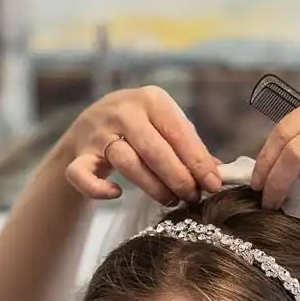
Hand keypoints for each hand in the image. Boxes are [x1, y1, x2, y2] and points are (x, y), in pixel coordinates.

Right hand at [58, 86, 221, 206]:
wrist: (90, 124)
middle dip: (178, 178)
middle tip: (193, 197)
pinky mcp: (79, 154)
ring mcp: (99, 133)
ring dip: (152, 187)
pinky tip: (116, 194)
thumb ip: (189, 147)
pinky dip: (98, 188)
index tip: (213, 185)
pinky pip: (83, 175)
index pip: (179, 132)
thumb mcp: (165, 126)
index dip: (198, 162)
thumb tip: (219, 173)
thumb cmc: (141, 128)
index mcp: (152, 99)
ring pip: (127, 163)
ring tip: (170, 200)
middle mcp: (124, 111)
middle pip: (154, 149)